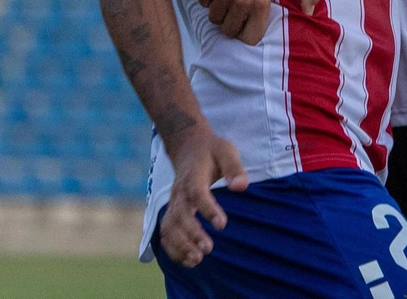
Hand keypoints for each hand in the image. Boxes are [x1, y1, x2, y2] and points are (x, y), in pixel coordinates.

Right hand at [159, 131, 248, 267]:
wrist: (187, 146)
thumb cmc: (211, 150)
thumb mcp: (226, 151)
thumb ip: (234, 168)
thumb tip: (241, 187)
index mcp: (193, 176)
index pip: (197, 194)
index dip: (208, 209)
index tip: (222, 224)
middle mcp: (180, 192)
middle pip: (179, 215)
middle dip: (191, 234)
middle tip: (207, 249)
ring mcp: (173, 203)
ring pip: (168, 227)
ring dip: (180, 245)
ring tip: (197, 260)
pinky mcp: (172, 212)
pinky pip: (165, 233)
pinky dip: (172, 249)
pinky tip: (188, 261)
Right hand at [198, 0, 321, 43]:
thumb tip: (310, 12)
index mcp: (260, 1)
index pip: (250, 37)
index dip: (249, 32)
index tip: (248, 22)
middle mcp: (239, 1)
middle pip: (229, 30)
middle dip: (233, 22)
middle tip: (237, 8)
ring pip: (214, 19)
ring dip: (220, 11)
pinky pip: (203, 4)